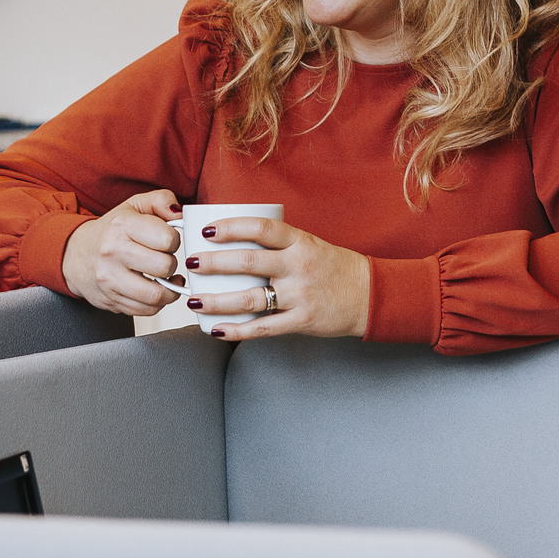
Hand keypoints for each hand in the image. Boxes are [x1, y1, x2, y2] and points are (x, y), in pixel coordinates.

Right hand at [60, 190, 185, 316]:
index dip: (174, 240)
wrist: (75, 254)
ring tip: (166, 278)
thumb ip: (161, 200)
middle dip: (171, 264)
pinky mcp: (111, 300)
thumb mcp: (134, 206)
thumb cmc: (111, 230)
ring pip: (157, 295)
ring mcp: (110, 279)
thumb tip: (179, 212)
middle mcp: (113, 252)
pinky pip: (147, 310)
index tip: (167, 240)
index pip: (167, 238)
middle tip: (164, 259)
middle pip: (165, 267)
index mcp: (122, 225)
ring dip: (170, 289)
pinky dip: (157, 303)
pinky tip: (154, 289)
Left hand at [179, 215, 370, 340]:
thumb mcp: (308, 244)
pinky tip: (215, 329)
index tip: (206, 230)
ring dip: (217, 300)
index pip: (262, 228)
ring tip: (194, 300)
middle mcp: (298, 266)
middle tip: (190, 262)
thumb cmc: (331, 267)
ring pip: (251, 298)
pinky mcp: (301, 321)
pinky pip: (263, 328)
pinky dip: (237, 331)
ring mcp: (300, 295)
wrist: (368, 295)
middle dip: (214, 262)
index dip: (232, 227)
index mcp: (300, 241)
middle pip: (249, 261)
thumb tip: (230, 241)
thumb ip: (276, 243)